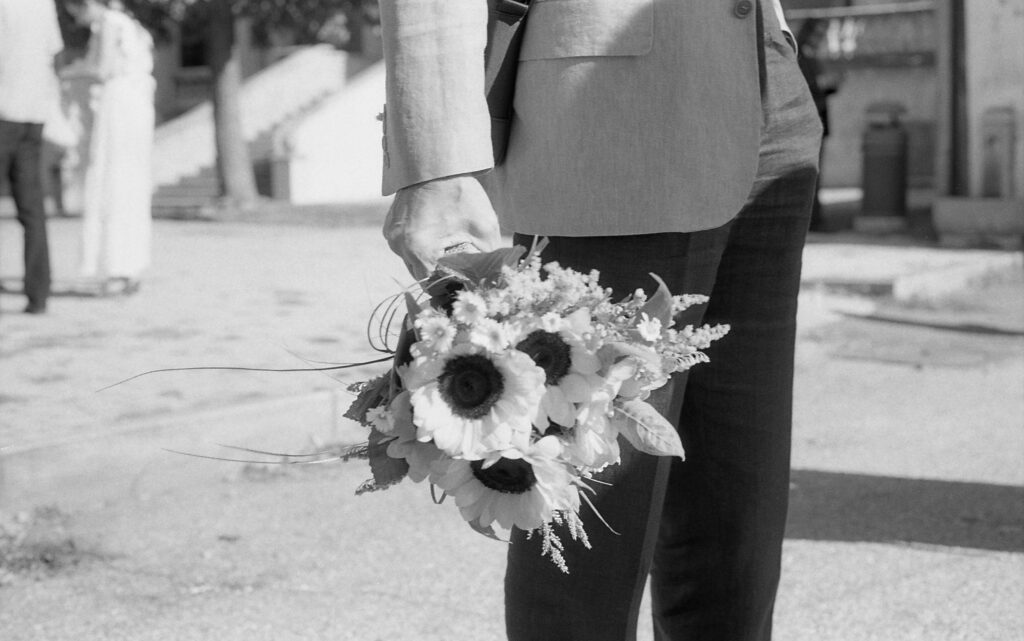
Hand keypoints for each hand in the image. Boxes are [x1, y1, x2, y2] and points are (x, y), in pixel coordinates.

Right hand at [384, 174, 502, 279]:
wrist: (437, 162)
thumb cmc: (462, 192)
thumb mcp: (485, 228)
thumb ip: (488, 259)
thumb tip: (492, 279)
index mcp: (419, 249)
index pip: (433, 286)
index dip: (450, 287)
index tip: (465, 282)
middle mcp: (399, 246)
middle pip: (421, 275)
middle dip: (440, 274)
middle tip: (460, 266)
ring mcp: (391, 235)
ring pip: (412, 261)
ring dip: (430, 259)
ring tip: (450, 248)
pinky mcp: (390, 225)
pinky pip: (406, 246)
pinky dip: (420, 245)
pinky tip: (437, 234)